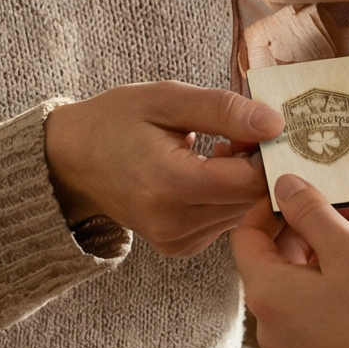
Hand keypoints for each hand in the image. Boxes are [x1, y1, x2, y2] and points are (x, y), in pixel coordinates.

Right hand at [45, 83, 277, 256]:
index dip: (268, 152)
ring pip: (243, 214)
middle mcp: (173, 223)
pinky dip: (227, 197)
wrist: (73, 160)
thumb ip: (223, 110)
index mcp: (169, 184)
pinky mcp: (179, 247)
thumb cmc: (116, 121)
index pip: (250, 181)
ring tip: (220, 148)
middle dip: (258, 166)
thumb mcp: (167, 99)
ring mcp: (176, 241)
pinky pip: (225, 222)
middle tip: (241, 131)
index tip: (264, 126)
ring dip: (244, 181)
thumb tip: (276, 124)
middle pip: (251, 201)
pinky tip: (208, 172)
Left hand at [233, 178, 348, 347]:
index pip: (248, 236)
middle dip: (323, 222)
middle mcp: (274, 322)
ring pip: (314, 276)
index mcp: (267, 294)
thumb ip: (311, 212)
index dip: (273, 206)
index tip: (302, 187)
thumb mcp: (347, 249)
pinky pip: (330, 301)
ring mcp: (300, 342)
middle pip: (286, 256)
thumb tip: (284, 186)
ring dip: (344, 243)